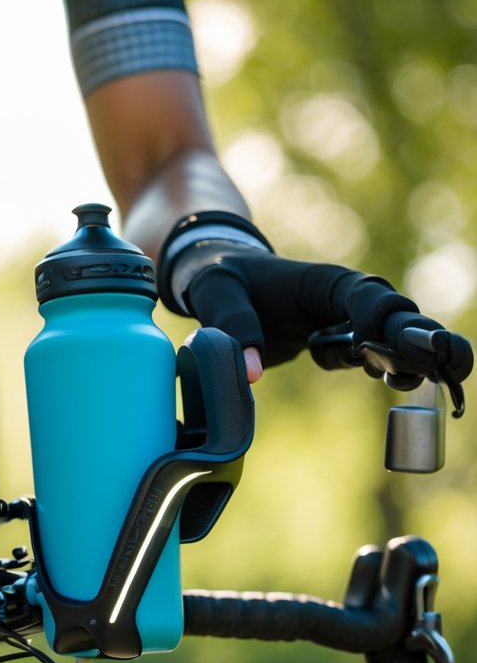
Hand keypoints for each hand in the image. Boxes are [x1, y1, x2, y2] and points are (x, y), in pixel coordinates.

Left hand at [159, 213, 472, 388]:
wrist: (224, 285)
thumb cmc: (221, 281)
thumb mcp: (214, 293)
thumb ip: (231, 325)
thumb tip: (250, 373)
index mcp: (323, 280)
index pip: (364, 296)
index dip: (378, 318)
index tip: (375, 345)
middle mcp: (348, 299)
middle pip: (397, 316)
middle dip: (422, 338)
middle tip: (448, 361)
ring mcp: (351, 322)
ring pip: (397, 339)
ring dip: (416, 359)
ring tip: (443, 379)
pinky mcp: (344, 344)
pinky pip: (377, 359)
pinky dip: (393, 371)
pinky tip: (402, 383)